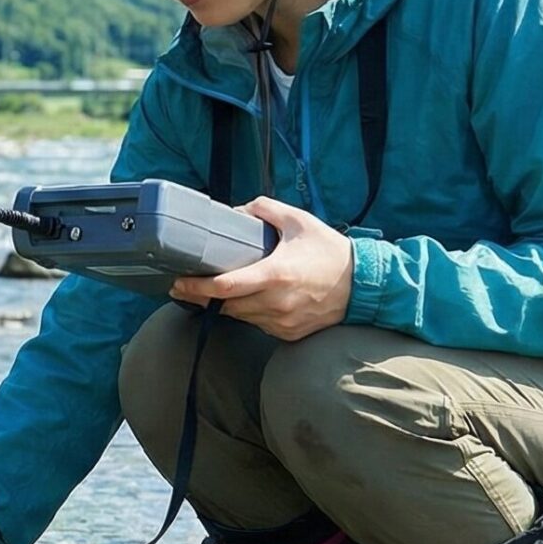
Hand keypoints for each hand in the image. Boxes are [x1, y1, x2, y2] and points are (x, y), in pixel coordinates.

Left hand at [168, 196, 352, 341]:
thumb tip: (237, 210)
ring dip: (227, 305)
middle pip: (226, 306)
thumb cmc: (330, 252)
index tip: (178, 282)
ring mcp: (282, 322)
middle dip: (203, 297)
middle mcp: (276, 302)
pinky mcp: (289, 334)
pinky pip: (258, 325)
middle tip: (185, 285)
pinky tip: (249, 299)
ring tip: (216, 290)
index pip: (226, 287)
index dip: (197, 287)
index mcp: (275, 275)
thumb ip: (266, 209)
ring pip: (241, 317)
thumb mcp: (299, 222)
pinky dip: (249, 313)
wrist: (364, 286)